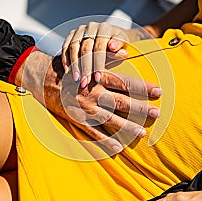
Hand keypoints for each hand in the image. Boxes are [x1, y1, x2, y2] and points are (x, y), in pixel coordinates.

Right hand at [15, 51, 161, 152]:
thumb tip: (126, 53)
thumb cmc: (70, 68)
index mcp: (97, 77)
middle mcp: (93, 93)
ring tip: (142, 133)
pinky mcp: (76, 119)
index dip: (143, 87)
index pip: (125, 83)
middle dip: (141, 108)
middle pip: (121, 102)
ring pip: (110, 119)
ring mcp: (84, 108)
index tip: (158, 91)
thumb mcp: (87, 59)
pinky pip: (92, 133)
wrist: (43, 78)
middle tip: (157, 113)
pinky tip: (118, 148)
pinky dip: (105, 141)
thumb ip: (107, 58)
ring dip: (127, 127)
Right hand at [61, 22, 151, 87]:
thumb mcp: (123, 47)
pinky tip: (68, 70)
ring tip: (76, 78)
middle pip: (85, 48)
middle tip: (85, 82)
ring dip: (74, 64)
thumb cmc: (118, 46)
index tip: (97, 78)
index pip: (100, 47)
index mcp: (105, 28)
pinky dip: (65, 59)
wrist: (111, 37)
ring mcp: (80, 30)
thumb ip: (120, 48)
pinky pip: (65, 46)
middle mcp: (92, 26)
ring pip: (74, 47)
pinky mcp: (72, 34)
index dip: (98, 64)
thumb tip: (113, 47)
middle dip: (85, 67)